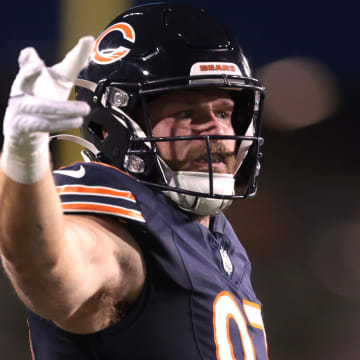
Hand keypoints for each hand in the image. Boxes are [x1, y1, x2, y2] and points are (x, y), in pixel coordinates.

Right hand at [1, 36, 94, 182]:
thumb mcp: (57, 79)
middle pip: (26, 84)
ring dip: (64, 110)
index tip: (33, 58)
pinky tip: (76, 122)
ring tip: (84, 110)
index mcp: (27, 76)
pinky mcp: (22, 126)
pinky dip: (60, 124)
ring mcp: (19, 109)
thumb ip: (72, 63)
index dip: (29, 63)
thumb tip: (89, 40)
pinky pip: (42, 125)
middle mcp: (19, 90)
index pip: (28, 66)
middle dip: (35, 75)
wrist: (24, 128)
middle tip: (52, 74)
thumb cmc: (43, 98)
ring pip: (41, 109)